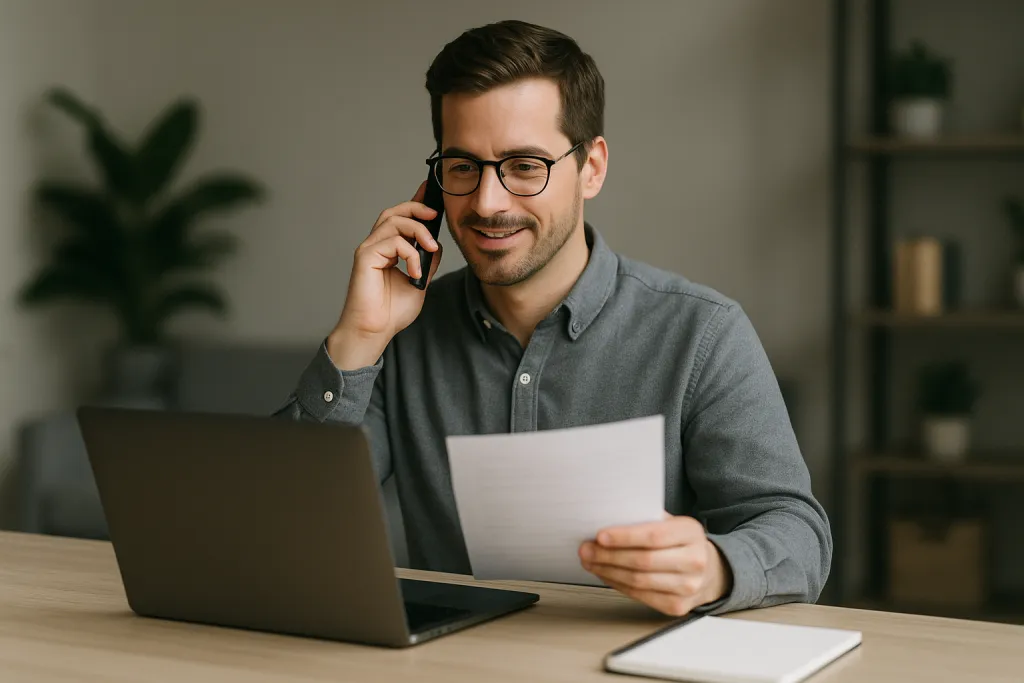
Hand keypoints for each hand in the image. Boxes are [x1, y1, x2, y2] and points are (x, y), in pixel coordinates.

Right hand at [329, 181, 442, 368]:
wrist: (375, 331)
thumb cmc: (391, 312)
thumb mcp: (419, 282)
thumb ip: (426, 262)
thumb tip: (436, 244)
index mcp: (387, 251)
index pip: (400, 220)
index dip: (415, 203)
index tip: (431, 194)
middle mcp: (376, 246)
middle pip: (394, 212)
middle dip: (416, 207)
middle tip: (434, 214)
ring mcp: (369, 250)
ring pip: (393, 221)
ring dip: (417, 231)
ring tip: (430, 248)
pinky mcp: (365, 257)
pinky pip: (391, 241)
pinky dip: (409, 253)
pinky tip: (414, 270)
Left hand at [579, 514, 732, 616]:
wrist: (708, 570)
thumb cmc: (679, 542)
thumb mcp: (669, 523)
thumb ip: (644, 520)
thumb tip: (607, 520)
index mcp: (691, 533)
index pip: (653, 536)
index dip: (624, 537)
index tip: (600, 536)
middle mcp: (694, 561)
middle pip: (643, 561)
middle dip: (608, 556)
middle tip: (586, 549)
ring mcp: (688, 587)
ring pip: (638, 581)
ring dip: (608, 571)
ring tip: (590, 562)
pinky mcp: (677, 606)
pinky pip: (640, 596)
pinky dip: (617, 585)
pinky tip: (605, 574)